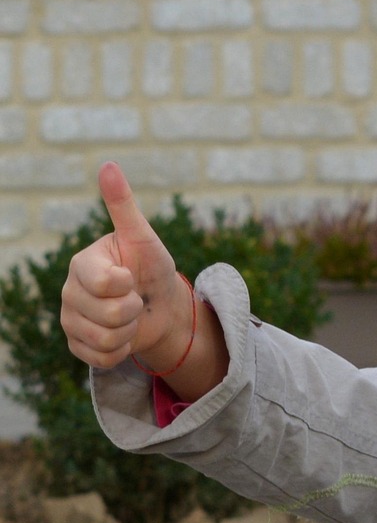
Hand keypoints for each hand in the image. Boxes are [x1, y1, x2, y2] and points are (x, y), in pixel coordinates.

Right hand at [61, 162, 186, 369]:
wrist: (160, 306)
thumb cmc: (152, 268)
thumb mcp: (143, 237)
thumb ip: (123, 205)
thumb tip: (108, 165)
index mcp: (81, 264)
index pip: (104, 283)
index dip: (127, 284)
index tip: (131, 276)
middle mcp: (69, 291)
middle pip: (106, 314)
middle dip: (132, 309)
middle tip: (134, 298)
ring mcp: (70, 320)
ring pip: (104, 338)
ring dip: (128, 331)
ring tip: (130, 317)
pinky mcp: (78, 345)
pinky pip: (101, 357)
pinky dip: (121, 350)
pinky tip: (123, 335)